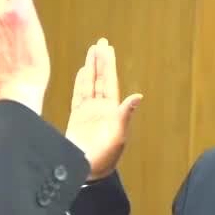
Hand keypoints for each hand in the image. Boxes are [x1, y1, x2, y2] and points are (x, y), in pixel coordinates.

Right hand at [66, 38, 142, 179]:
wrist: (86, 172)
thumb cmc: (104, 158)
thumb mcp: (118, 136)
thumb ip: (125, 114)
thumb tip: (138, 96)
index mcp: (111, 110)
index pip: (109, 81)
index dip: (108, 64)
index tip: (106, 48)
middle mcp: (101, 108)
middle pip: (100, 79)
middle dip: (100, 60)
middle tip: (100, 42)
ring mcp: (88, 112)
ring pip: (89, 84)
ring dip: (90, 68)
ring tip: (91, 51)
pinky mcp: (77, 118)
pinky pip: (78, 95)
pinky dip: (80, 82)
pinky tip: (81, 72)